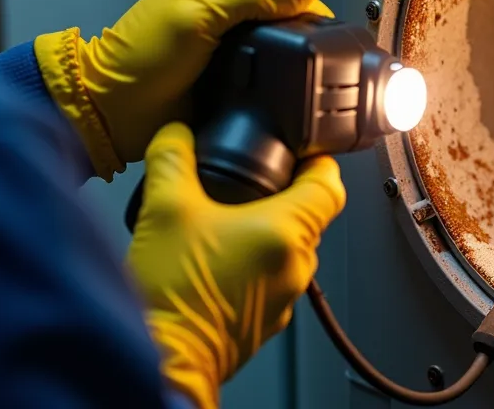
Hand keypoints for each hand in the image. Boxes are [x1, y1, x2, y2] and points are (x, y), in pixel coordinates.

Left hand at [34, 0, 331, 179]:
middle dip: (297, 24)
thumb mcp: (199, 15)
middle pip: (278, 8)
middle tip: (316, 45)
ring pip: (273, 40)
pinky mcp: (228, 74)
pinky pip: (263, 69)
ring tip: (306, 66)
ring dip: (286, 52)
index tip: (321, 18)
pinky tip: (285, 84)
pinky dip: (275, 75)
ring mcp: (224, 42)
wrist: (114, 111)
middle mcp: (220, 6)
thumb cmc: (140, 56)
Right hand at [127, 123, 344, 406]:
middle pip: (309, 216)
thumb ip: (172, 158)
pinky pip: (271, 279)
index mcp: (286, 233)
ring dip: (264, 231)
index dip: (318, 160)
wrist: (163, 359)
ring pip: (289, 249)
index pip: (331, 184)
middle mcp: (296, 267)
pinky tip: (215, 259)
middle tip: (251, 179)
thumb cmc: (172, 296)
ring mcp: (284, 298)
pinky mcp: (266, 321)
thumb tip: (175, 134)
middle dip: (282, 194)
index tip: (301, 151)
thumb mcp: (165, 208)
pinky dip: (252, 264)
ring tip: (224, 221)